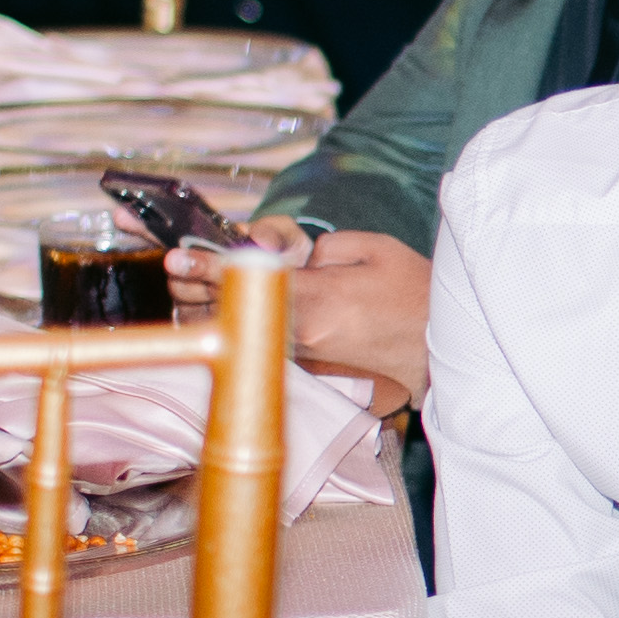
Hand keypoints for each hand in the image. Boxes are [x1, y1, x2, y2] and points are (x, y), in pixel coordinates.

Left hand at [170, 215, 431, 411]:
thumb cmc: (415, 297)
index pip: (247, 278)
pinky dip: (248, 326)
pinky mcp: (312, 369)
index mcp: (317, 298)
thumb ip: (323, 248)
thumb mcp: (373, 250)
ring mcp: (307, 356)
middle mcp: (304, 333)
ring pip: (244, 328)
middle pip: (233, 309)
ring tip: (201, 289)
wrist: (442, 352)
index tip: (177, 259)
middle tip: (180, 272)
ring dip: (220, 309)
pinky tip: (240, 313)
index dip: (205, 266)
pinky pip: (266, 342)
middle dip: (200, 289)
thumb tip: (294, 257)